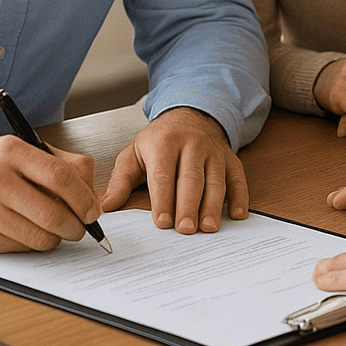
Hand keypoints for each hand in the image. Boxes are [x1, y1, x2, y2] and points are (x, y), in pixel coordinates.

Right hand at [0, 136, 99, 253]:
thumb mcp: (19, 152)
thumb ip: (60, 164)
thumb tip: (92, 195)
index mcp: (10, 151)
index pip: (60, 177)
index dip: (84, 198)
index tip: (92, 211)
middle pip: (53, 213)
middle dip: (76, 226)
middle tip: (80, 227)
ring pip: (40, 237)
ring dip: (57, 238)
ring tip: (56, 230)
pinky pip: (21, 249)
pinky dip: (33, 245)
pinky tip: (27, 232)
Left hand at [100, 106, 247, 233]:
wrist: (189, 115)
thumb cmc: (159, 141)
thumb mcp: (134, 154)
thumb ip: (121, 181)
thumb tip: (106, 206)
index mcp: (164, 143)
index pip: (163, 174)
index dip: (163, 199)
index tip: (162, 222)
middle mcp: (192, 145)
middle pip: (191, 179)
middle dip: (188, 205)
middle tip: (185, 230)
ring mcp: (213, 152)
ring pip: (215, 180)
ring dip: (213, 205)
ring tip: (208, 227)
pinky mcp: (230, 159)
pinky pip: (238, 178)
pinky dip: (240, 197)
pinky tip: (237, 215)